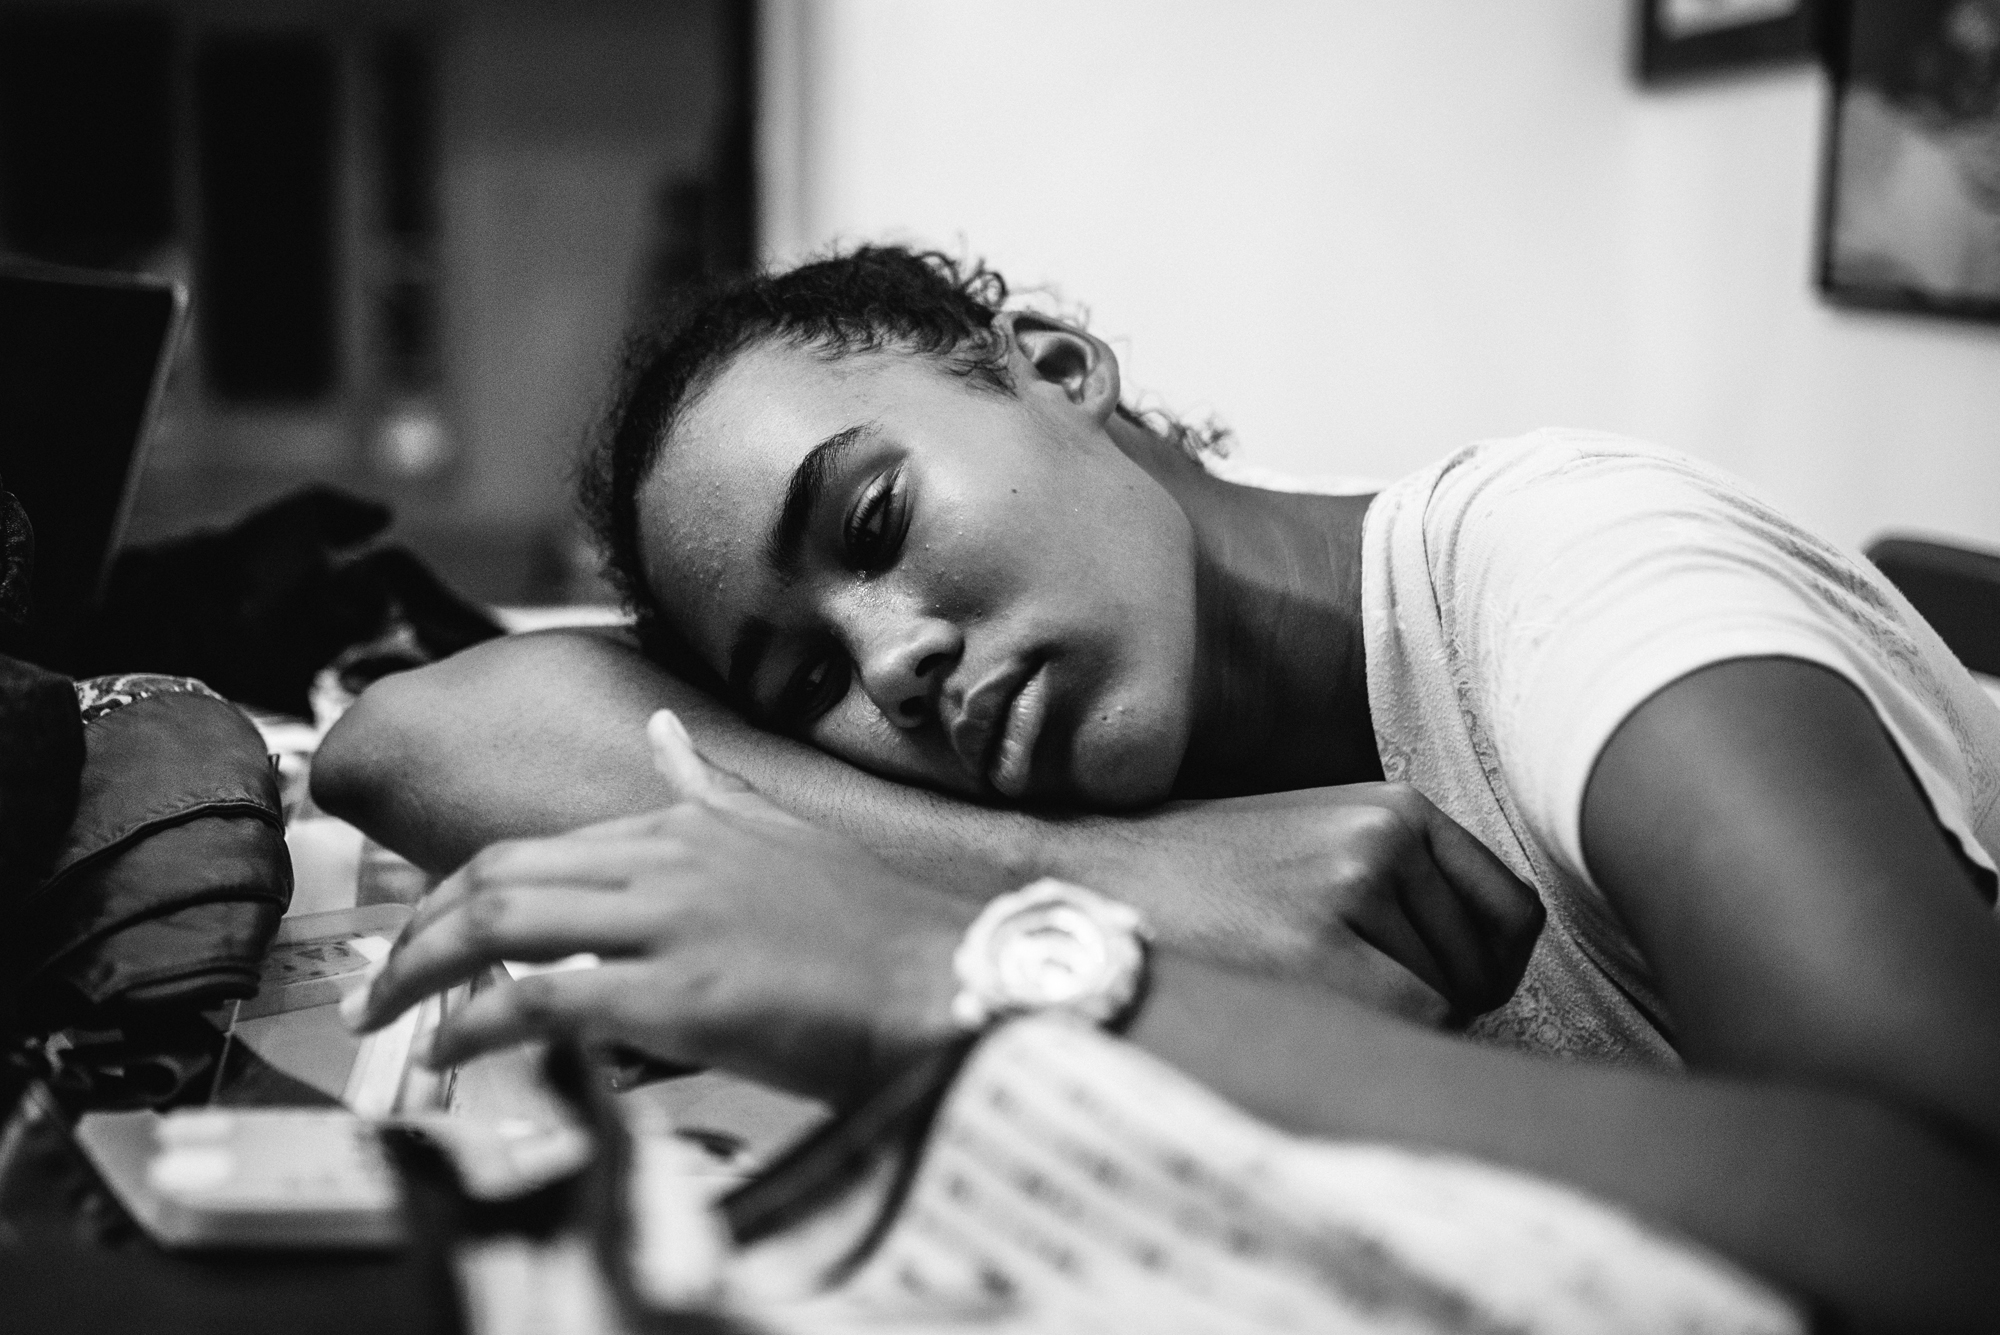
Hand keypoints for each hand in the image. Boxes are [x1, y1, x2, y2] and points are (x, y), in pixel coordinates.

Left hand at [347, 711, 974, 1102]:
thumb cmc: (875, 927)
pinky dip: (478, 1024)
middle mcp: (668, 858)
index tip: (422, 937)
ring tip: (389, 1018)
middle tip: (380, 985)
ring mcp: (674, 923)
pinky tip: (450, 1049)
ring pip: (502, 924)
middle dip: (413, 931)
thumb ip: (709, 784)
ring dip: (422, 974)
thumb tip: (658, 731)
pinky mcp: (685, 993)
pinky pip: (545, 1001)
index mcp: (685, 823)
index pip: (529, 849)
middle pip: (495, 878)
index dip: (453, 895)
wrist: (945, 978)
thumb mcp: (785, 830)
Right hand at [1050, 785, 1542, 1025]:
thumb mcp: (1315, 845)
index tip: (1438, 988)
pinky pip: (1407, 1026)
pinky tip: (1303, 1019)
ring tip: (1303, 998)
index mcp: (1392, 807)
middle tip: (1341, 999)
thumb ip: (1403, 886)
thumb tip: (1491, 977)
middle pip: (1481, 970)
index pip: (1511, 914)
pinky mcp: (1318, 951)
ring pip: (1447, 1004)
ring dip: (1392, 1027)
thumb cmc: (1202, 881)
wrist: (1089, 875)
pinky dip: (1374, 1044)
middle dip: (1433, 1004)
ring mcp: (1352, 891)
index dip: (1484, 969)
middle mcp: (1382, 839)